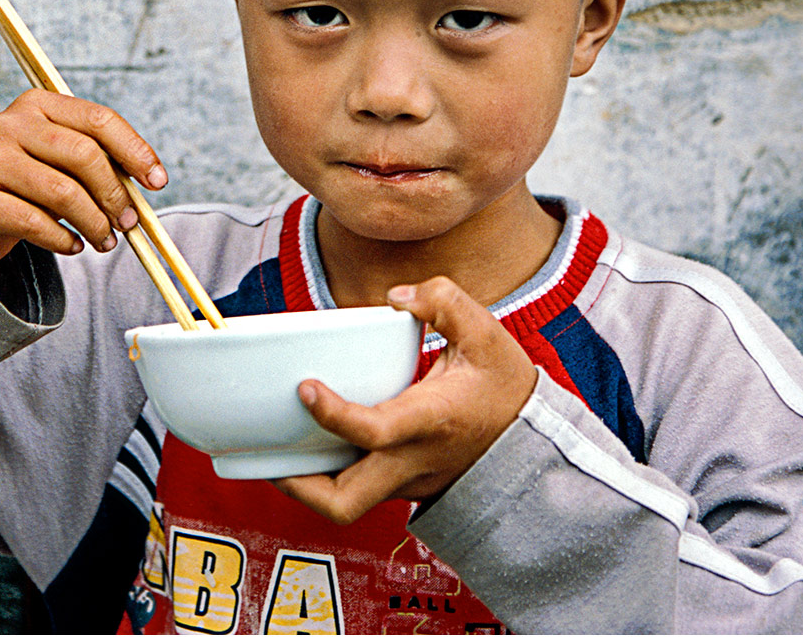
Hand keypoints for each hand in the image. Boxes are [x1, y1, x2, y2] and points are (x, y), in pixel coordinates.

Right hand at [0, 89, 166, 267]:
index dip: (135, 150)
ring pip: (62, 192)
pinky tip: (74, 246)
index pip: (99, 119)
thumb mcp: (62, 163)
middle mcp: (10, 124)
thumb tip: (148, 183)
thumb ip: (99, 163)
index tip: (158, 182)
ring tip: (104, 241)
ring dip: (94, 223)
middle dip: (114, 194)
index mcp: (38, 104)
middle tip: (128, 223)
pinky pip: (33, 222)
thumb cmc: (29, 184)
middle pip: (83, 154)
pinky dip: (63, 240)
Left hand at [273, 276, 536, 524]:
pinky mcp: (403, 485)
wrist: (536, 440)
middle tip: (266, 451)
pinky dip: (329, 473)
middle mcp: (412, 460)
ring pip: (346, 505)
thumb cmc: (507, 389)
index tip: (304, 388)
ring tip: (275, 452)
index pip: (375, 430)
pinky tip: (310, 443)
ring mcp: (406, 480)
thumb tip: (398, 298)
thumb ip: (444, 302)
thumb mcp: (488, 334)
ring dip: (306, 483)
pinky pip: (357, 490)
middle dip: (297, 484)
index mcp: (430, 421)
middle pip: (345, 502)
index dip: (334, 413)